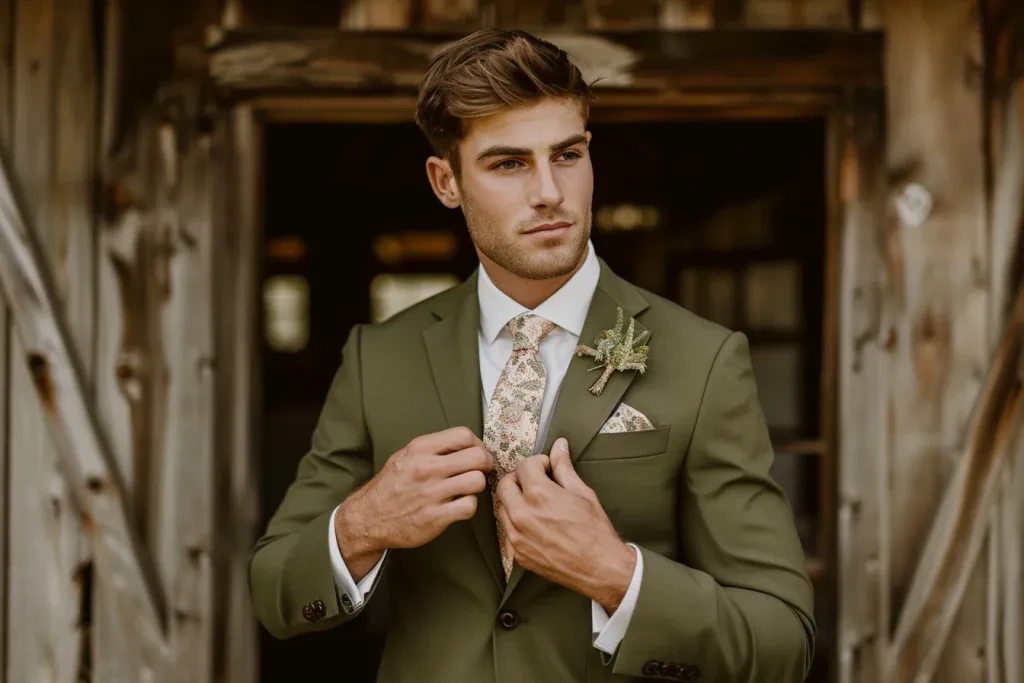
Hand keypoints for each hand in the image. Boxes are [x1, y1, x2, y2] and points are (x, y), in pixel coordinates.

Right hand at [336, 426, 492, 578]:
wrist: (367, 518)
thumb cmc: (390, 486)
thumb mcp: (405, 456)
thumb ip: (432, 448)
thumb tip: (466, 444)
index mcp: (419, 448)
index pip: (463, 435)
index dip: (477, 444)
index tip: (476, 453)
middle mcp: (426, 468)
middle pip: (477, 456)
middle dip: (485, 463)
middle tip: (481, 470)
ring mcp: (431, 493)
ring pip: (477, 481)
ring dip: (477, 486)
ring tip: (468, 489)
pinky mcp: (435, 517)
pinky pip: (469, 506)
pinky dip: (469, 506)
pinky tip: (460, 505)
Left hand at [495, 438, 635, 613]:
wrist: (600, 568)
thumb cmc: (595, 531)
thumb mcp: (582, 493)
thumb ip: (564, 468)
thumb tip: (559, 446)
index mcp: (538, 495)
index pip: (524, 466)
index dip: (538, 463)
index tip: (547, 469)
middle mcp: (522, 514)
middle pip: (505, 484)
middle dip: (519, 478)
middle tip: (536, 482)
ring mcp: (516, 536)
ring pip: (501, 507)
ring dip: (514, 500)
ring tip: (535, 504)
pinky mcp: (517, 554)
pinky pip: (507, 530)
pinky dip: (516, 523)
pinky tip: (534, 525)